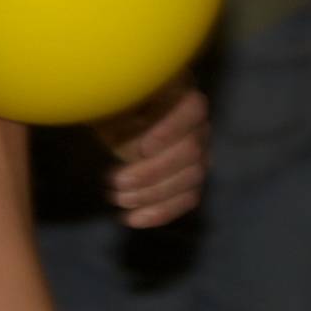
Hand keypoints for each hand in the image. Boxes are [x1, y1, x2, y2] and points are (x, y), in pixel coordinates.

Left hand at [93, 80, 209, 229]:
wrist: (115, 116)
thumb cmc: (112, 102)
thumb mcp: (111, 100)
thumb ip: (121, 111)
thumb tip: (131, 143)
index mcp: (180, 90)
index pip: (192, 109)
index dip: (171, 130)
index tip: (142, 149)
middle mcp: (197, 122)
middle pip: (192, 152)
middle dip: (151, 172)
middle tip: (115, 183)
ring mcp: (200, 153)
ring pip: (191, 179)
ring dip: (152, 195)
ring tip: (117, 198)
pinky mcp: (191, 178)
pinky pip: (188, 199)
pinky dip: (160, 212)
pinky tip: (132, 219)